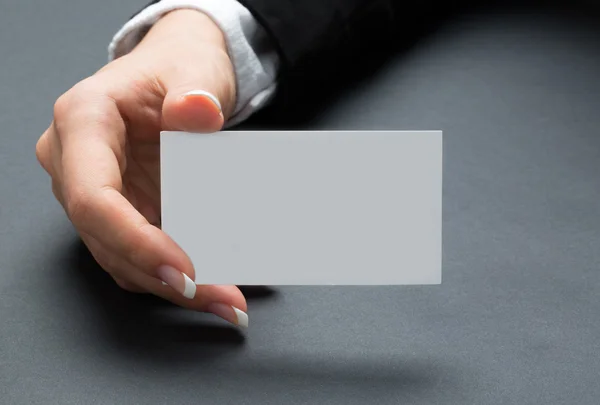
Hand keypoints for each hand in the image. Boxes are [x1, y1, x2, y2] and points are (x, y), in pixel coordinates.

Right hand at [36, 10, 247, 326]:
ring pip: (120, 257)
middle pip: (107, 238)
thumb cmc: (178, 69)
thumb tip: (197, 110)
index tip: (184, 270)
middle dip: (164, 277)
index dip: (136, 242)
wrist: (178, 75)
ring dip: (173, 286)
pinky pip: (137, 255)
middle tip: (222, 298)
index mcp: (83, 121)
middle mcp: (75, 162)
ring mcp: (94, 192)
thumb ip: (193, 94)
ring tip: (226, 301)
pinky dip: (173, 275)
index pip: (92, 198)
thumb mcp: (192, 71)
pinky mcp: (118, 211)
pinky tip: (212, 286)